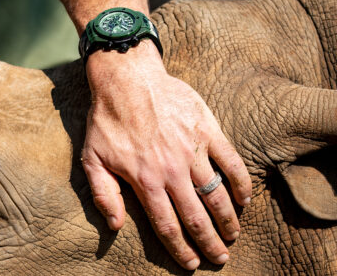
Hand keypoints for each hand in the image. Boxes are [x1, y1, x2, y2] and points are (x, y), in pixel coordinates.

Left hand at [81, 41, 251, 269]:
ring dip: (228, 219)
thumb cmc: (106, 120)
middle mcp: (171, 170)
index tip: (192, 264)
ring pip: (217, 194)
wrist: (126, 79)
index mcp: (145, 180)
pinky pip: (231, 162)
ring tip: (233, 234)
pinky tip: (245, 199)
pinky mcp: (207, 130)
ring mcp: (192, 150)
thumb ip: (103, 195)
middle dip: (211, 243)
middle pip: (197, 217)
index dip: (181, 249)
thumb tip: (115, 225)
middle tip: (221, 259)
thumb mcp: (92, 159)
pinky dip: (241, 183)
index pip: (168, 225)